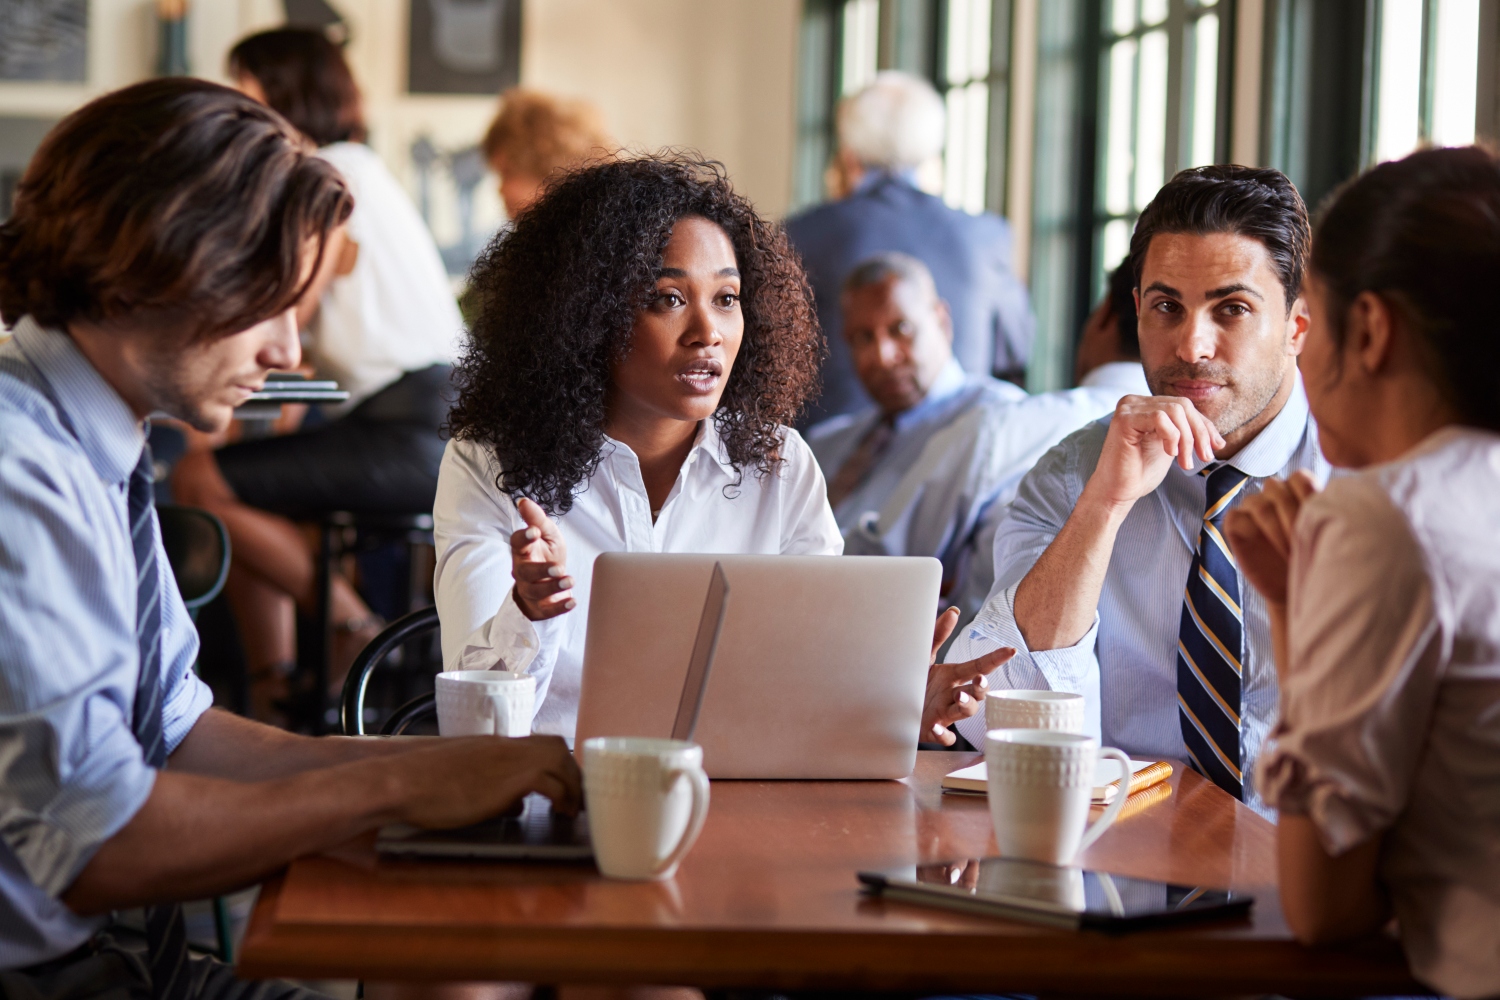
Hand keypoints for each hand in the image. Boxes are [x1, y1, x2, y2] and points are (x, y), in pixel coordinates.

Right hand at [390, 734, 581, 828]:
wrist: (402, 782)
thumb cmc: (425, 787)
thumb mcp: (468, 783)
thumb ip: (496, 788)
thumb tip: (519, 804)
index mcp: (496, 745)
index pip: (541, 743)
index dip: (560, 764)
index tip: (568, 785)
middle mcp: (506, 747)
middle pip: (557, 746)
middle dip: (573, 772)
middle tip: (577, 799)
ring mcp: (507, 760)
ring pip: (559, 757)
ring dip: (572, 783)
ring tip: (572, 809)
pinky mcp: (506, 780)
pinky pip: (548, 780)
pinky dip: (560, 795)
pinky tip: (558, 812)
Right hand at [511, 497, 573, 620]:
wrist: (551, 582)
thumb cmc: (548, 554)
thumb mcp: (548, 534)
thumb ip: (537, 519)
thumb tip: (523, 501)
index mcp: (523, 551)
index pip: (517, 543)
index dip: (524, 538)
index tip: (535, 532)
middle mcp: (522, 571)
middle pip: (525, 572)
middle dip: (541, 570)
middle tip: (558, 567)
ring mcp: (529, 590)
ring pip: (535, 592)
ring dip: (553, 588)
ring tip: (570, 580)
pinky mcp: (539, 607)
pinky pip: (546, 610)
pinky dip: (559, 607)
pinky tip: (572, 602)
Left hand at [921, 607, 1015, 745]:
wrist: (891, 708)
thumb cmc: (914, 681)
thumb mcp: (924, 656)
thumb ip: (937, 635)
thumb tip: (954, 611)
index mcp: (952, 676)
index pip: (978, 666)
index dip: (995, 659)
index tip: (1011, 650)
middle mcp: (952, 695)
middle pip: (976, 693)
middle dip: (981, 687)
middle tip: (980, 680)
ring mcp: (944, 714)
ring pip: (964, 713)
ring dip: (966, 706)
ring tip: (959, 698)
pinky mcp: (932, 731)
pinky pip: (944, 737)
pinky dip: (943, 734)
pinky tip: (937, 727)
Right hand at [1085, 395, 1226, 511]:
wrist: (1118, 492)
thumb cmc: (1140, 473)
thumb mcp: (1172, 448)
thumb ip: (1187, 435)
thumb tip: (1219, 439)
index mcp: (1146, 405)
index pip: (1184, 406)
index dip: (1204, 426)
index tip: (1216, 448)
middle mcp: (1135, 401)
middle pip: (1183, 405)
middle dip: (1199, 433)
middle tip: (1204, 458)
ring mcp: (1128, 408)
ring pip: (1175, 410)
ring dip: (1187, 439)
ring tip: (1185, 462)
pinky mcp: (1124, 419)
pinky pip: (1159, 417)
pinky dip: (1171, 436)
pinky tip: (1169, 453)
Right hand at [1224, 470, 1319, 605]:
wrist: (1301, 587)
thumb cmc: (1318, 559)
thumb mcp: (1328, 533)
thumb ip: (1323, 509)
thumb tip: (1329, 495)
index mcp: (1297, 491)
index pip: (1298, 477)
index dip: (1306, 497)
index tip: (1317, 522)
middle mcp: (1273, 497)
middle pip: (1274, 487)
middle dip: (1290, 514)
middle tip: (1302, 541)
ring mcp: (1252, 510)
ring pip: (1256, 502)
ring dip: (1272, 527)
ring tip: (1287, 550)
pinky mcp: (1235, 526)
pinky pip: (1235, 517)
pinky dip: (1249, 530)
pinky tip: (1263, 547)